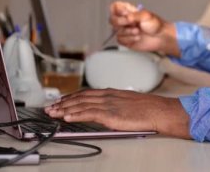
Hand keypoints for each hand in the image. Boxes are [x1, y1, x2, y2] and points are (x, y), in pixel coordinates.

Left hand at [44, 88, 190, 138]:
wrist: (158, 110)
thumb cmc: (148, 108)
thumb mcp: (128, 102)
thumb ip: (115, 104)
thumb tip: (107, 110)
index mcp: (111, 93)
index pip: (86, 93)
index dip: (71, 97)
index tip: (61, 100)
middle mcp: (106, 96)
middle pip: (79, 98)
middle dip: (63, 103)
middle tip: (50, 107)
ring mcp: (107, 104)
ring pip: (80, 105)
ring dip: (64, 109)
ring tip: (52, 113)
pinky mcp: (109, 114)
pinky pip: (88, 114)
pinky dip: (75, 115)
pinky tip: (66, 117)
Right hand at [109, 1, 179, 56]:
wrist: (161, 38)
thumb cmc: (156, 25)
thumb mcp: (146, 15)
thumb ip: (133, 15)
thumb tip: (126, 17)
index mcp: (129, 11)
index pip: (115, 7)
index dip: (116, 10)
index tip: (125, 14)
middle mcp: (125, 20)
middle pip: (112, 19)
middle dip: (121, 22)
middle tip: (132, 23)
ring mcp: (125, 30)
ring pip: (116, 31)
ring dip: (128, 32)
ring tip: (138, 31)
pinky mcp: (126, 40)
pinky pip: (120, 40)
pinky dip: (129, 39)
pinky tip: (137, 38)